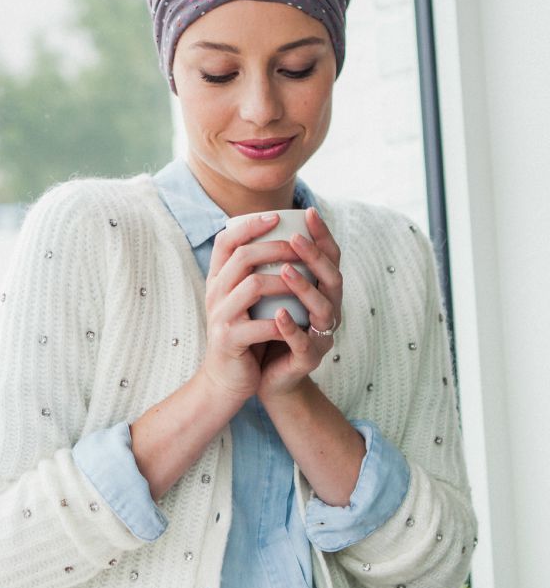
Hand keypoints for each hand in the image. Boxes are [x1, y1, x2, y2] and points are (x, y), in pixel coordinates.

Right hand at [200, 212, 301, 401]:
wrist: (226, 380)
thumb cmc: (243, 336)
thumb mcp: (242, 301)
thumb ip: (252, 275)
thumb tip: (279, 241)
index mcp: (217, 281)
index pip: (226, 241)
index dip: (249, 226)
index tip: (275, 217)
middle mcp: (214, 294)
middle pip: (242, 257)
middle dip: (275, 247)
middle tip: (299, 245)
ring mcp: (220, 317)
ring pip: (252, 286)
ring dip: (283, 281)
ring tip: (304, 281)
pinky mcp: (229, 341)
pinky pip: (259, 325)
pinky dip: (282, 321)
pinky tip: (296, 318)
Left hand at [256, 206, 343, 401]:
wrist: (266, 375)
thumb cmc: (269, 328)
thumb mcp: (271, 295)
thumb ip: (272, 267)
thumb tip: (256, 224)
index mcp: (320, 293)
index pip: (328, 258)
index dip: (322, 236)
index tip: (308, 211)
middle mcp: (328, 311)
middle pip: (332, 279)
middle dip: (315, 257)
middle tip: (295, 239)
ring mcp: (321, 336)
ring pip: (323, 309)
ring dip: (304, 288)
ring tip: (285, 271)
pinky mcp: (308, 359)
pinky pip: (303, 342)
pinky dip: (292, 327)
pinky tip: (280, 314)